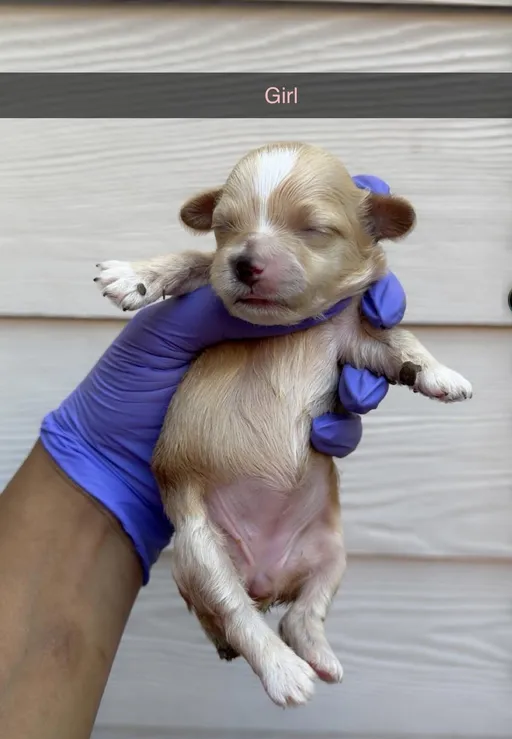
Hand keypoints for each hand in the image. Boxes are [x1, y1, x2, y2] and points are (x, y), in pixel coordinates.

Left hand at [40, 174, 404, 582]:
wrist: (109, 464)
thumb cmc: (126, 388)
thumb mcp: (165, 330)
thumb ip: (224, 307)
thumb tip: (299, 294)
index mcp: (249, 308)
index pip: (310, 275)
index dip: (351, 268)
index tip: (372, 270)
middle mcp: (276, 345)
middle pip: (351, 323)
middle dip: (382, 317)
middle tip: (385, 318)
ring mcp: (285, 392)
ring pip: (354, 376)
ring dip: (369, 380)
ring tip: (356, 391)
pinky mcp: (288, 437)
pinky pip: (335, 429)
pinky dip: (342, 430)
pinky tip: (324, 434)